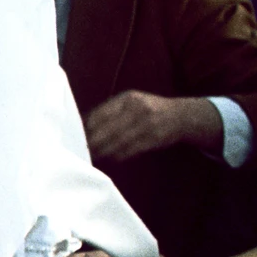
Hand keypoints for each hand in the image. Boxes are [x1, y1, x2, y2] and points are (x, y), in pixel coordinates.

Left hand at [85, 91, 220, 163]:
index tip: (76, 135)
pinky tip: (110, 157)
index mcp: (128, 98)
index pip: (101, 114)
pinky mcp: (153, 139)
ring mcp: (146, 124)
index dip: (87, 127)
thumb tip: (84, 123)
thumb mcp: (131, 101)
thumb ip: (110, 110)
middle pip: (107, 130)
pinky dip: (118, 155)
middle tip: (81, 149)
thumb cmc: (148, 108)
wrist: (181, 116)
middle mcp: (137, 109)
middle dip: (93, 142)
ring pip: (118, 142)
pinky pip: (130, 150)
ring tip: (92, 155)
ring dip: (103, 151)